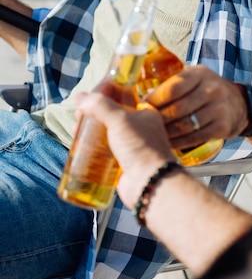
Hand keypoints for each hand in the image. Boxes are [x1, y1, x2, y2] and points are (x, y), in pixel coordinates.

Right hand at [74, 92, 173, 208]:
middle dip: (92, 114)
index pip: (121, 96)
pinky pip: (104, 151)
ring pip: (105, 134)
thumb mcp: (120, 120)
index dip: (103, 95)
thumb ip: (100, 106)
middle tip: (78, 116)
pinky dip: (92, 148)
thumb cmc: (141, 148)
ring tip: (75, 131)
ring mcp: (131, 146)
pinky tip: (80, 147)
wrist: (150, 184)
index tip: (87, 97)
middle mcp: (139, 128)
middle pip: (110, 115)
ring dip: (89, 130)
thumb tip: (80, 97)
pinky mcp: (122, 163)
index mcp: (144, 113)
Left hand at [142, 65, 248, 149]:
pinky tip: (169, 142)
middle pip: (178, 108)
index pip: (174, 87)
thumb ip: (174, 83)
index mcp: (200, 74)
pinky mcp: (223, 127)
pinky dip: (179, 142)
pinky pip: (195, 137)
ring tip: (154, 134)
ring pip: (185, 125)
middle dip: (158, 118)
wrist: (239, 104)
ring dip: (166, 132)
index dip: (156, 99)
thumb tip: (143, 96)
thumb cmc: (207, 90)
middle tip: (145, 124)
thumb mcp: (195, 77)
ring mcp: (219, 109)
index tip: (142, 106)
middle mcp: (212, 90)